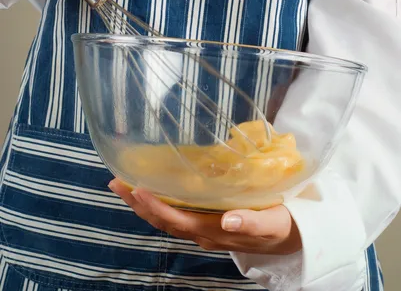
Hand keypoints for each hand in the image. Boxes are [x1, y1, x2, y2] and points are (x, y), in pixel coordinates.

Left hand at [109, 179, 301, 254]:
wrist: (293, 236)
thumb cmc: (282, 225)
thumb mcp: (273, 223)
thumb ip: (251, 222)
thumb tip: (228, 219)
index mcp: (215, 231)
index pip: (177, 220)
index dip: (154, 206)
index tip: (135, 188)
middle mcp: (204, 232)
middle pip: (164, 220)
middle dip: (138, 203)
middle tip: (116, 182)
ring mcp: (204, 228)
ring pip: (167, 219)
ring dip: (144, 204)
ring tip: (125, 184)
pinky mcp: (207, 221)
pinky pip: (176, 214)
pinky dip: (159, 203)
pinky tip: (153, 189)